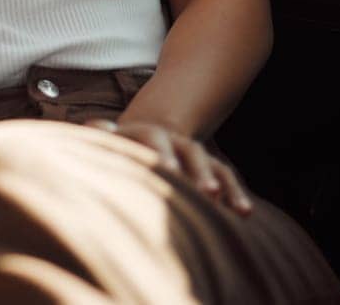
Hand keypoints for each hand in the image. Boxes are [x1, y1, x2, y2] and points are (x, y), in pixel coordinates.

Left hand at [88, 119, 252, 214]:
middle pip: (190, 152)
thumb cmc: (116, 150)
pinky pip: (225, 181)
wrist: (138, 141)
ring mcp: (192, 155)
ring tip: (225, 204)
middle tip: (206, 192)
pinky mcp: (206, 172)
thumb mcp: (106, 142)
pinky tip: (245, 214)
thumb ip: (101, 135)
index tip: (169, 171)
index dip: (161, 153)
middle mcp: (173, 141)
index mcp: (145, 134)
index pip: (153, 138)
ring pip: (211, 166)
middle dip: (199, 171)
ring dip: (220, 184)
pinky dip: (235, 196)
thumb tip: (94, 125)